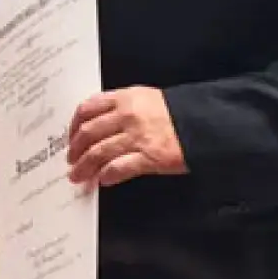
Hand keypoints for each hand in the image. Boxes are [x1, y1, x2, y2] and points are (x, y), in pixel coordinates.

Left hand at [67, 87, 186, 187]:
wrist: (206, 125)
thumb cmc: (178, 114)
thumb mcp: (147, 99)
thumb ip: (122, 106)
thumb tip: (99, 123)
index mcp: (125, 98)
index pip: (87, 109)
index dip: (73, 125)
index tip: (71, 137)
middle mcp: (127, 116)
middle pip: (88, 132)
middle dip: (75, 149)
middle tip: (71, 160)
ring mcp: (137, 137)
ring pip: (98, 152)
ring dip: (84, 167)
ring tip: (79, 176)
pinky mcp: (149, 157)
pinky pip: (119, 167)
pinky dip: (107, 175)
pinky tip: (103, 180)